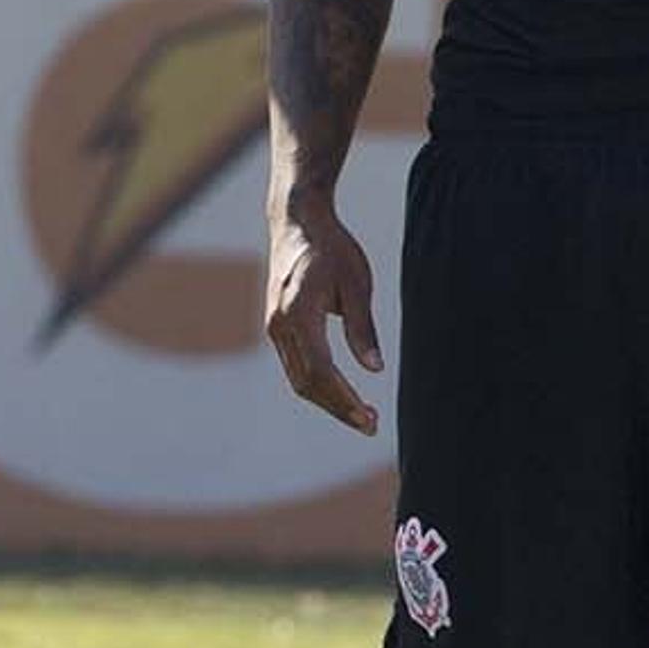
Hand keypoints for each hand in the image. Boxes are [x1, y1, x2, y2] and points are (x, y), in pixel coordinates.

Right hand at [263, 196, 383, 434]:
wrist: (296, 221)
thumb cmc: (332, 248)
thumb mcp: (357, 284)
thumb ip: (362, 327)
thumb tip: (374, 369)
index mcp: (298, 312)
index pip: (321, 370)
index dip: (344, 399)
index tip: (369, 418)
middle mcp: (279, 324)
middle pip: (307, 382)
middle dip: (339, 408)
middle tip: (372, 425)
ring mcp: (273, 326)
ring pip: (298, 378)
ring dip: (329, 400)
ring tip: (362, 414)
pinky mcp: (276, 326)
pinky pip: (295, 365)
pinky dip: (318, 384)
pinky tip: (342, 391)